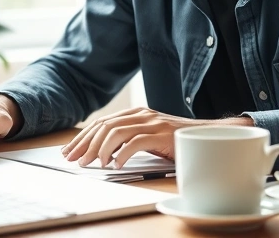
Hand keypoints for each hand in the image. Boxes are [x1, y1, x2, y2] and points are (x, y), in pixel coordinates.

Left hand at [60, 107, 251, 168]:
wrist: (208, 136)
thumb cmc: (176, 141)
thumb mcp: (148, 138)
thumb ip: (128, 140)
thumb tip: (101, 154)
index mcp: (136, 113)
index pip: (102, 122)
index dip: (83, 137)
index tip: (70, 151)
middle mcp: (142, 114)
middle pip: (104, 126)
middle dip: (85, 144)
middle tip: (74, 160)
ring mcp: (152, 122)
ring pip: (115, 132)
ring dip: (99, 149)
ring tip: (92, 164)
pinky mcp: (161, 133)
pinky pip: (135, 142)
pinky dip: (121, 154)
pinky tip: (115, 165)